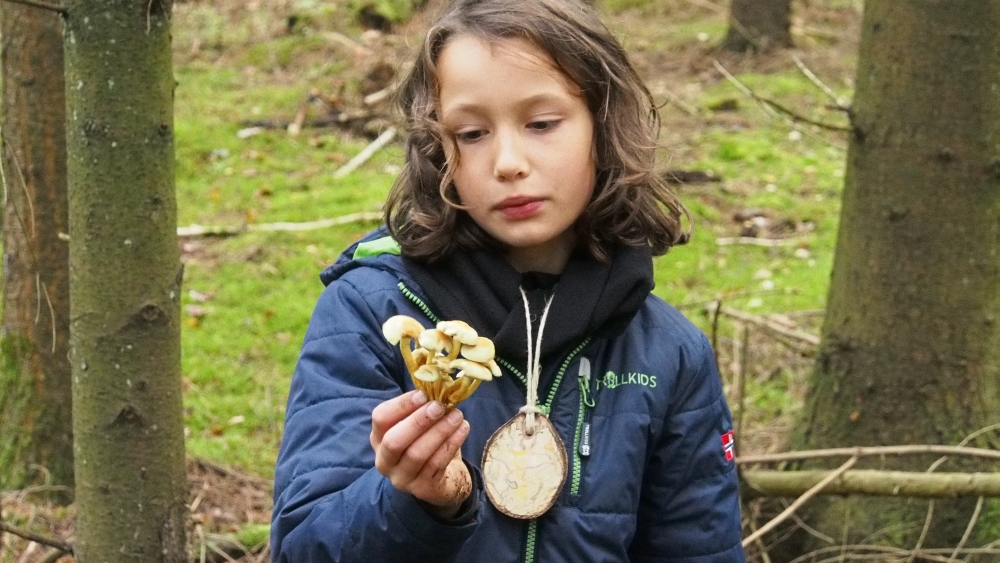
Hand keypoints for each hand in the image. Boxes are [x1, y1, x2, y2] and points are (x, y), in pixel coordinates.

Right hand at [370, 390, 471, 515]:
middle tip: (440, 407)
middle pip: (394, 441)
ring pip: (417, 454)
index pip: (380, 419)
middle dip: (419, 421)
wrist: (440, 479)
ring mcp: (401, 478)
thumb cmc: (426, 442)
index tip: (423, 394)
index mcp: (378, 438)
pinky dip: (451, 444)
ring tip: (457, 416)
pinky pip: (436, 464)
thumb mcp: (418, 424)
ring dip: (439, 431)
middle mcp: (384, 460)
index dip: (401, 405)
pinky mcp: (422, 488)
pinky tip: (463, 429)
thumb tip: (438, 382)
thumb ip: (422, 406)